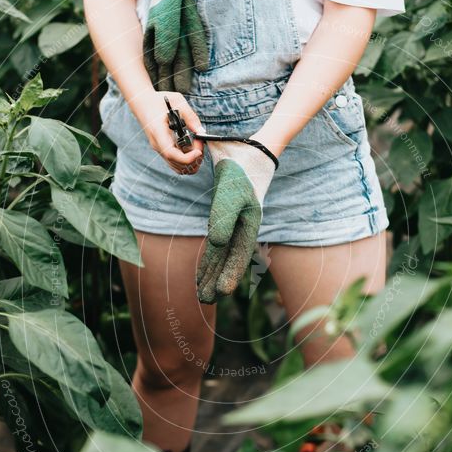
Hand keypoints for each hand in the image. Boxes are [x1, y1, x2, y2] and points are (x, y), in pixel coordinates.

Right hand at [129, 88, 205, 174]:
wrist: (142, 103)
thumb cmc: (158, 101)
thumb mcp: (177, 101)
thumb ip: (190, 116)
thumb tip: (201, 132)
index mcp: (158, 133)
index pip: (171, 154)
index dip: (187, 157)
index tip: (199, 150)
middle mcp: (158, 145)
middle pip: (177, 164)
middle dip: (194, 159)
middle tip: (201, 143)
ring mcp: (159, 149)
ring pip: (178, 168)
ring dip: (192, 162)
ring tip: (198, 147)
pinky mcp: (163, 150)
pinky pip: (176, 164)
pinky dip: (187, 161)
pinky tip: (192, 149)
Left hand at [196, 140, 275, 303]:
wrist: (247, 149)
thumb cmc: (241, 169)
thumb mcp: (231, 193)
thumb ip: (224, 218)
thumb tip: (216, 245)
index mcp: (249, 224)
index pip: (237, 255)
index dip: (228, 274)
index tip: (220, 294)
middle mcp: (243, 227)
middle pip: (228, 260)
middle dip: (216, 280)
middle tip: (204, 302)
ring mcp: (235, 222)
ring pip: (221, 254)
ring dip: (211, 272)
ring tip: (202, 293)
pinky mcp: (226, 216)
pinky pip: (217, 242)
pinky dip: (210, 257)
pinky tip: (203, 268)